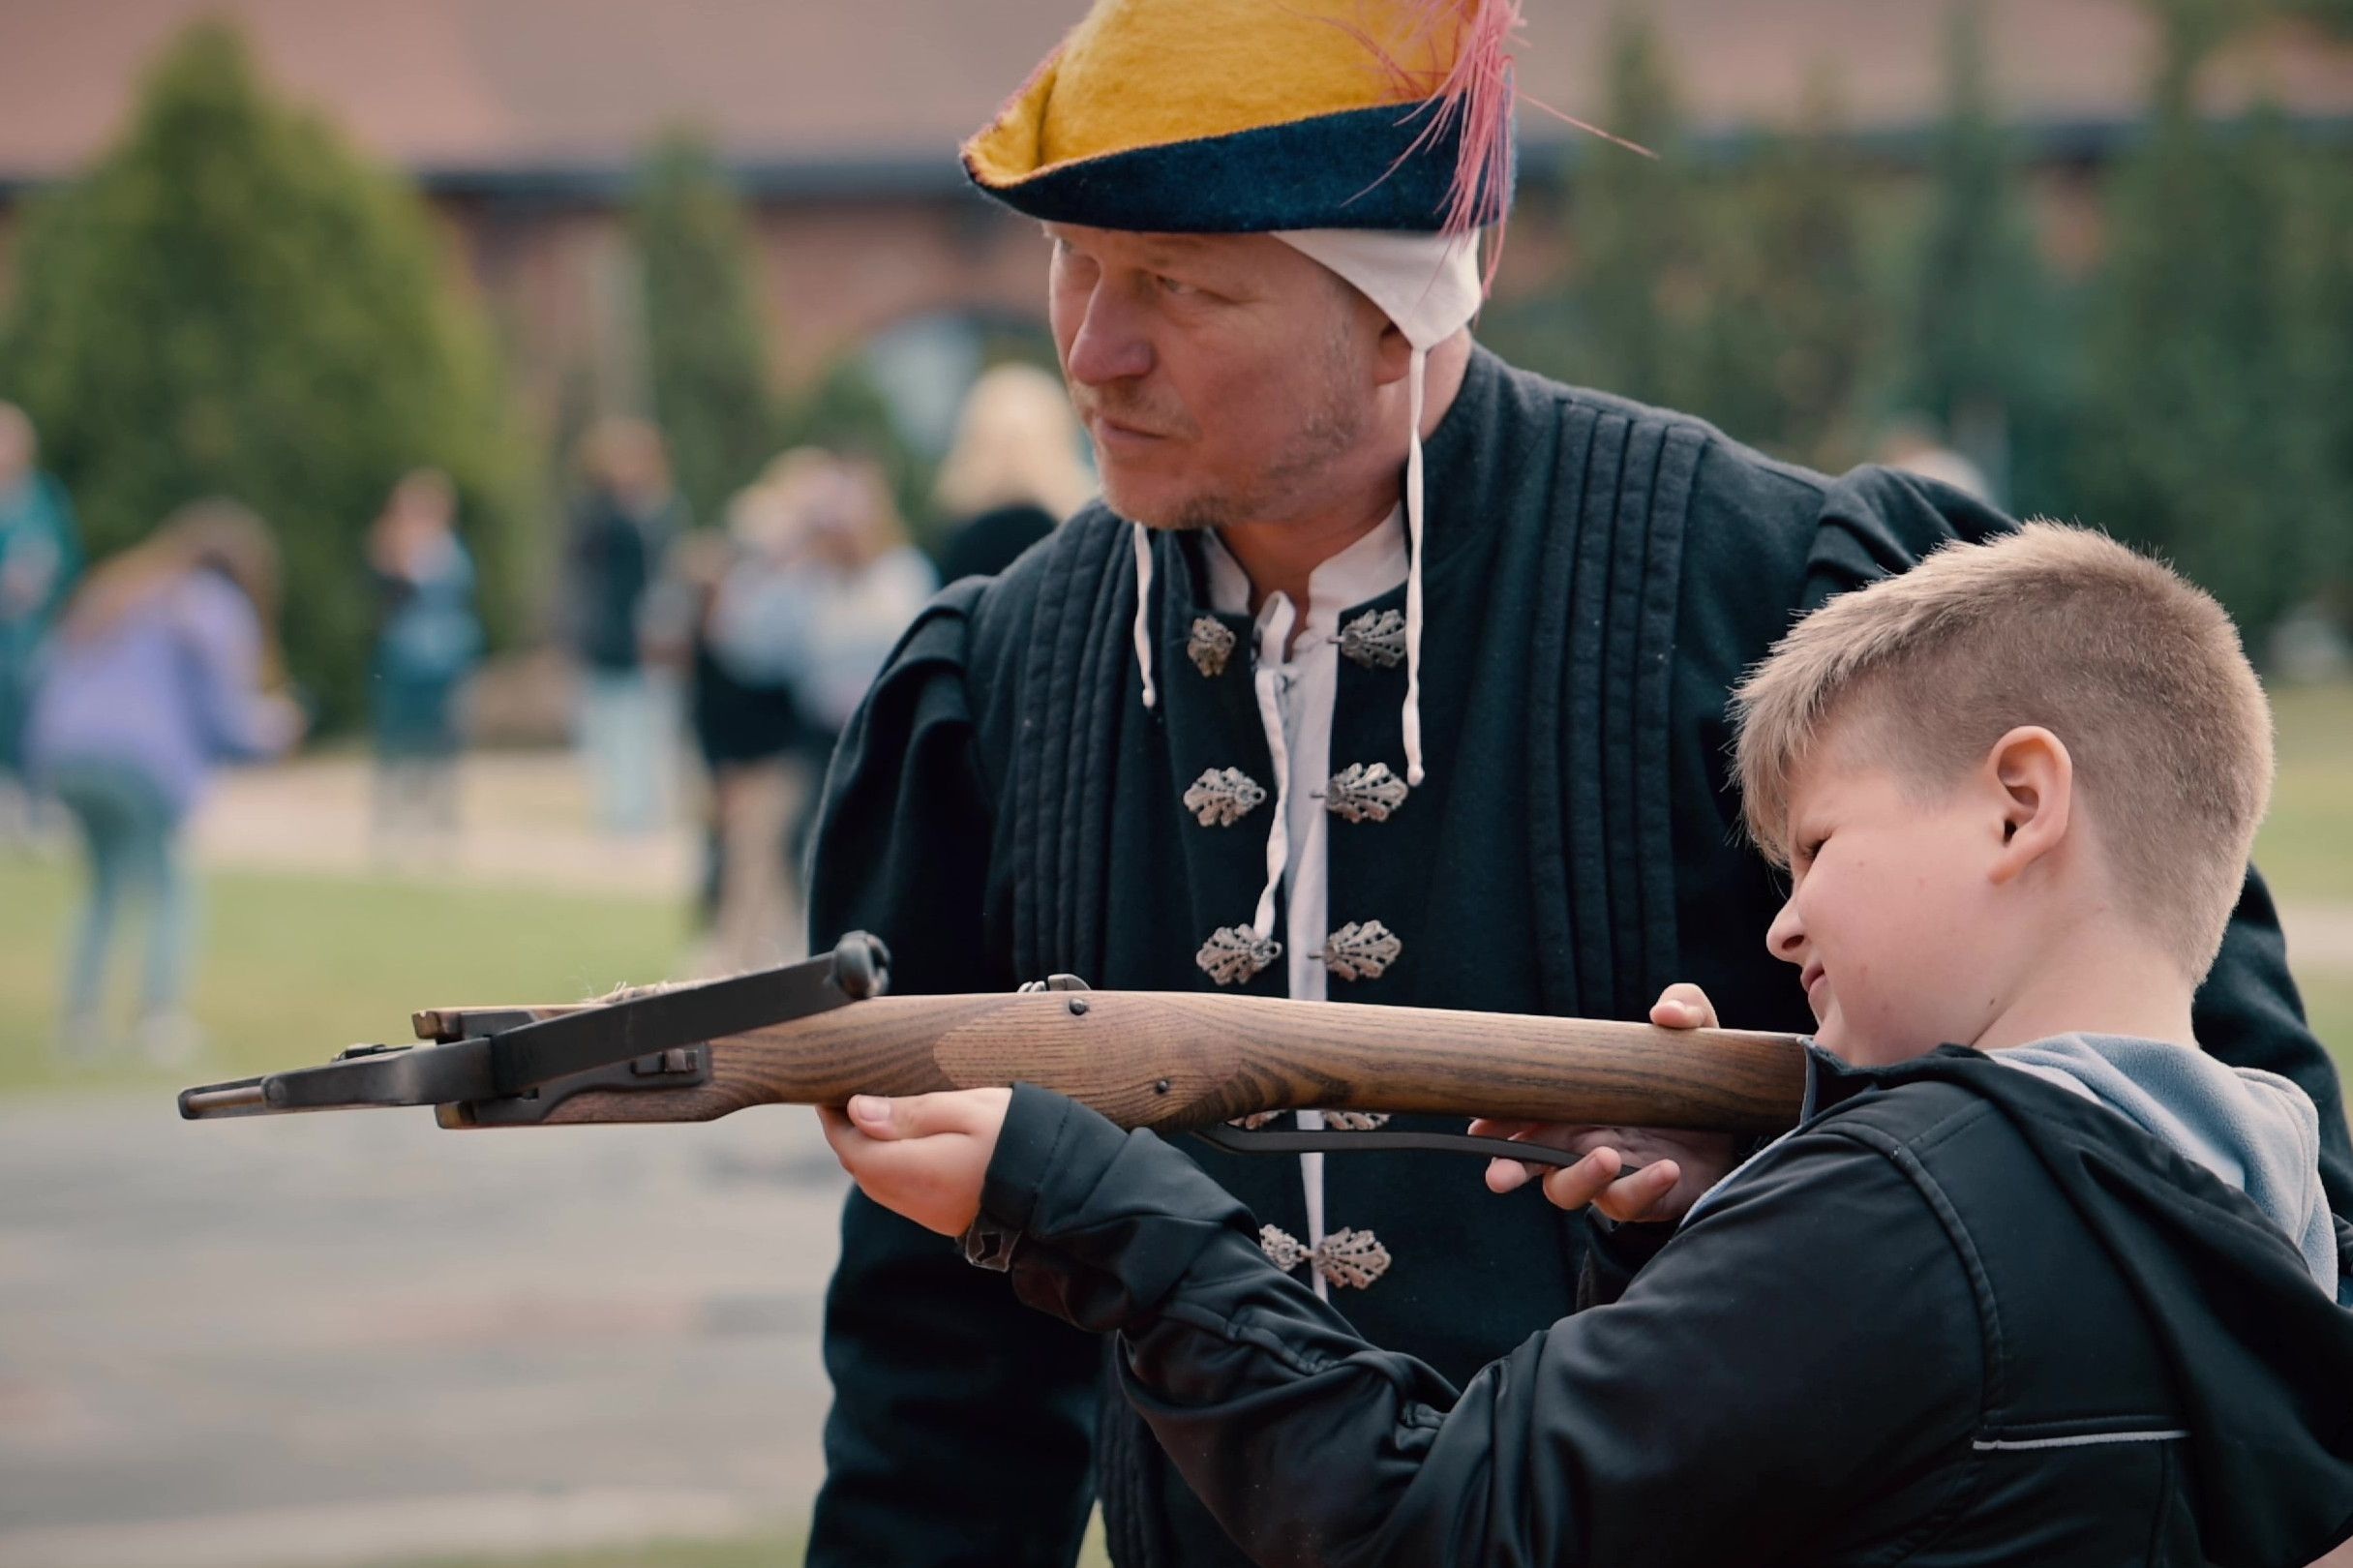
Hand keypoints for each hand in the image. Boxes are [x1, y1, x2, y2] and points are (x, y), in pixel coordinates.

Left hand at [818, 1088, 1010, 1236]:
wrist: (1065, 1193)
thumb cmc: (1020, 1141)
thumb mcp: (967, 1110)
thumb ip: (911, 1112)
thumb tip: (858, 1111)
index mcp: (911, 1170)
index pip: (851, 1147)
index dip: (834, 1120)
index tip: (829, 1094)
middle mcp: (913, 1200)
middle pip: (861, 1168)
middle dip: (848, 1136)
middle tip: (848, 1101)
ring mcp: (930, 1215)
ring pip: (879, 1184)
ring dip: (869, 1154)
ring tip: (875, 1119)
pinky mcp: (947, 1220)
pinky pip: (902, 1194)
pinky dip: (891, 1168)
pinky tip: (906, 1148)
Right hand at [1471, 984, 1746, 1224]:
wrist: (1742, 1124)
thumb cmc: (1695, 1075)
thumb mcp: (1694, 1034)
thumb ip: (1684, 1007)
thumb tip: (1664, 1014)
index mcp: (1575, 1103)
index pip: (1522, 1113)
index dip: (1495, 1121)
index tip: (1479, 1124)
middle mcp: (1581, 1140)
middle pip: (1527, 1162)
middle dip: (1507, 1168)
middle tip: (1500, 1174)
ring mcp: (1609, 1175)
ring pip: (1568, 1190)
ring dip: (1579, 1176)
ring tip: (1608, 1154)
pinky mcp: (1645, 1199)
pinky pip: (1628, 1203)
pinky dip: (1641, 1187)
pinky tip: (1667, 1169)